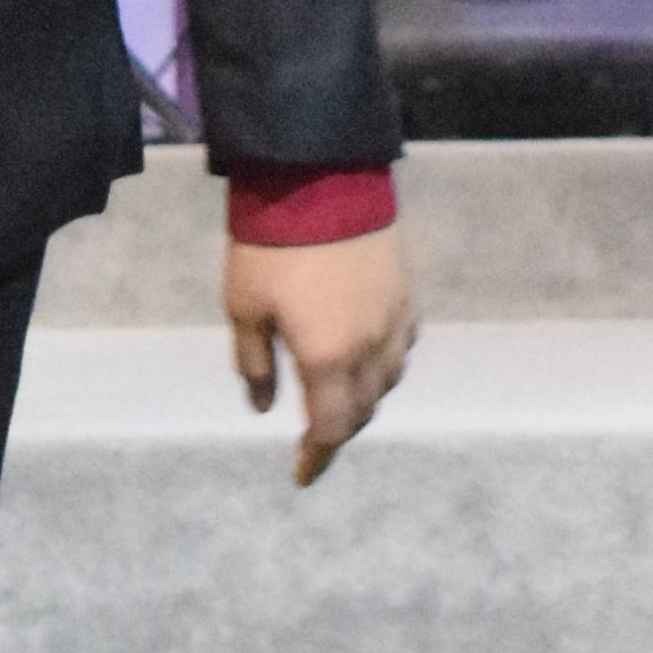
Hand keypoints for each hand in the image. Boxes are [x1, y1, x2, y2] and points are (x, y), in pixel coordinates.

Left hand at [227, 224, 418, 486]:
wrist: (320, 178)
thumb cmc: (271, 247)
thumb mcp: (245, 309)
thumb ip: (256, 365)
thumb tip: (263, 408)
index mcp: (328, 357)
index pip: (332, 427)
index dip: (318, 456)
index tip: (302, 474)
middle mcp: (371, 346)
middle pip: (365, 408)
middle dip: (341, 428)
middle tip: (316, 434)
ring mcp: (396, 317)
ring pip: (390, 378)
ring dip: (366, 397)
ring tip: (341, 396)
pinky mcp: (408, 290)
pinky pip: (403, 343)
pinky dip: (385, 361)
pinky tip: (368, 353)